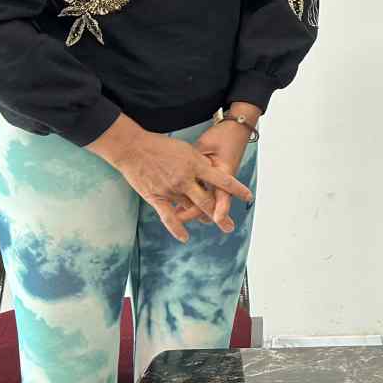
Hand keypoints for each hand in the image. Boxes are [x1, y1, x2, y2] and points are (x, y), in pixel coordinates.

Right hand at [90, 118, 252, 242]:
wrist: (134, 148)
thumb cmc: (160, 145)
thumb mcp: (187, 149)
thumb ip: (199, 163)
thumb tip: (211, 173)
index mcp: (196, 165)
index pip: (223, 180)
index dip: (237, 189)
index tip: (248, 197)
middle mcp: (187, 179)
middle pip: (208, 201)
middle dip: (220, 216)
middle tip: (229, 226)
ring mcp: (172, 189)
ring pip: (190, 208)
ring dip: (201, 218)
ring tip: (210, 224)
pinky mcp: (157, 197)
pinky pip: (169, 217)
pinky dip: (177, 228)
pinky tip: (185, 237)